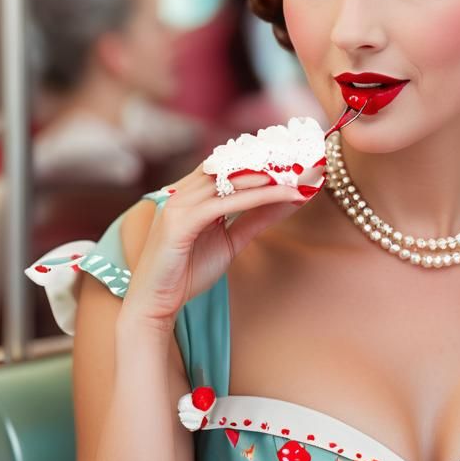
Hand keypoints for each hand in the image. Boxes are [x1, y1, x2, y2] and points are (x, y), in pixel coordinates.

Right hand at [122, 164, 315, 325]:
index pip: (227, 163)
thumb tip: (285, 202)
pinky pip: (227, 202)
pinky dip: (260, 196)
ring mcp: (179, 205)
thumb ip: (254, 219)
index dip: (261, 157)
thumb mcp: (229, 242)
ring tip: (302, 173)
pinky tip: (285, 195)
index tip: (294, 157)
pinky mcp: (181, 222)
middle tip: (305, 158)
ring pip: (231, 179)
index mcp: (189, 194)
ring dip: (270, 175)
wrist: (155, 303)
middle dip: (269, 159)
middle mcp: (182, 192)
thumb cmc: (186, 273)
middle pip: (230, 164)